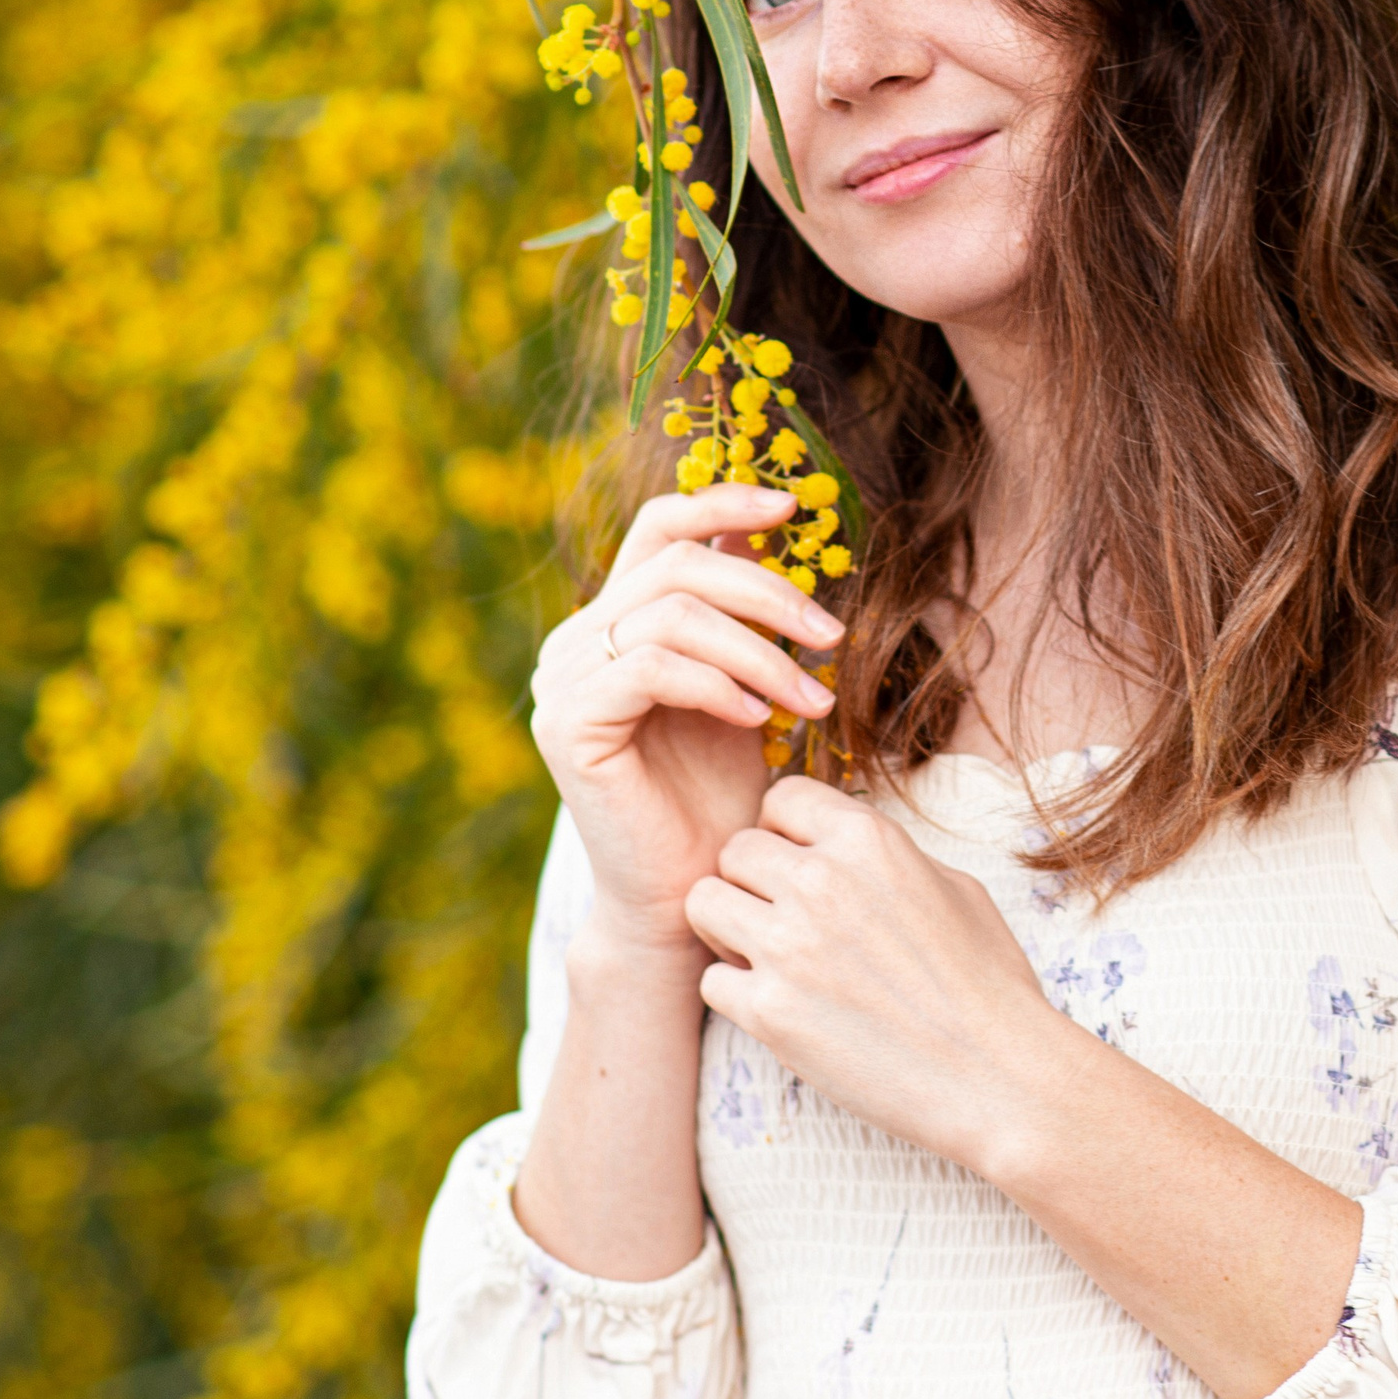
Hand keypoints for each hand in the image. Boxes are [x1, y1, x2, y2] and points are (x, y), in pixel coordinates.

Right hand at [531, 486, 844, 955]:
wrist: (686, 897)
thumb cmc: (719, 797)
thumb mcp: (746, 687)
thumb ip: (742, 613)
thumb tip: (768, 528)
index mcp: (613, 620)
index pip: (660, 527)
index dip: (724, 501)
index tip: (795, 506)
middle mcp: (575, 641)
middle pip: (678, 564)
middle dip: (770, 593)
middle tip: (834, 636)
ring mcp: (563, 680)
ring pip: (674, 615)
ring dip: (761, 652)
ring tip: (814, 700)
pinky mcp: (566, 724)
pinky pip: (653, 668)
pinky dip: (719, 685)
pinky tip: (761, 722)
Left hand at [684, 777, 1073, 1168]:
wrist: (996, 1075)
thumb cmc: (988, 984)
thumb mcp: (955, 888)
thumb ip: (886, 857)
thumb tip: (844, 846)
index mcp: (869, 841)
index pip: (782, 797)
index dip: (786, 830)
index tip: (801, 861)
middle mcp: (821, 882)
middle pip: (734, 849)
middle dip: (752, 880)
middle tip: (781, 916)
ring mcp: (789, 946)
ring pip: (704, 903)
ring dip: (728, 927)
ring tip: (766, 954)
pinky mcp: (770, 1012)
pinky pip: (712, 979)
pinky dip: (736, 992)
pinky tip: (777, 1005)